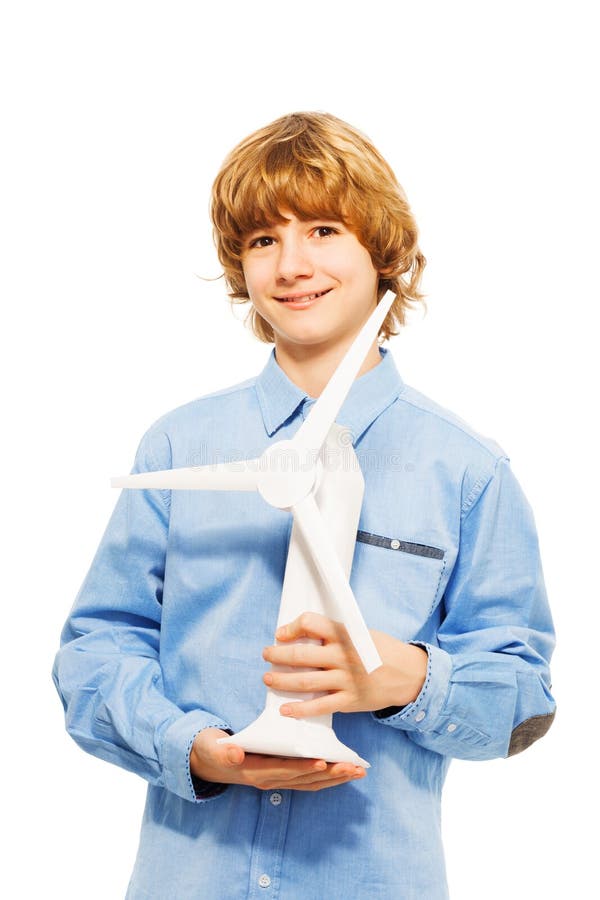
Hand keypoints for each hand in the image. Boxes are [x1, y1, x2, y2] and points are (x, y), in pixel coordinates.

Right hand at [190, 728, 365, 791]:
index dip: (304, 767)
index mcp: (255, 772)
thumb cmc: (212, 750)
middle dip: (331, 774)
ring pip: (310, 782)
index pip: (284, 770)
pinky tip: (342, 770)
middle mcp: (268, 780)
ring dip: (334, 778)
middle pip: (304, 779)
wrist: (207, 760)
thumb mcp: (213, 748)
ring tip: (357, 771)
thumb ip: (223, 751)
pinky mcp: (281, 775)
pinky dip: (326, 776)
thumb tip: (235, 753)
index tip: (324, 762)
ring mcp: (276, 780)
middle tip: (354, 768)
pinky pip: (307, 779)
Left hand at [262, 612, 427, 718]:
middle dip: (277, 655)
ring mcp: (346, 680)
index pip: (310, 623)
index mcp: (346, 634)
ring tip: (268, 679)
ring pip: (305, 682)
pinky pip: (319, 707)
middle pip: (301, 655)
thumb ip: (335, 633)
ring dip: (281, 681)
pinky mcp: (349, 701)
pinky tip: (284, 709)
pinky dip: (299, 710)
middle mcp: (343, 656)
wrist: (409, 674)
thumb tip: (303, 632)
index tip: (281, 634)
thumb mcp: (360, 632)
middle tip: (267, 655)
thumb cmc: (381, 650)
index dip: (291, 627)